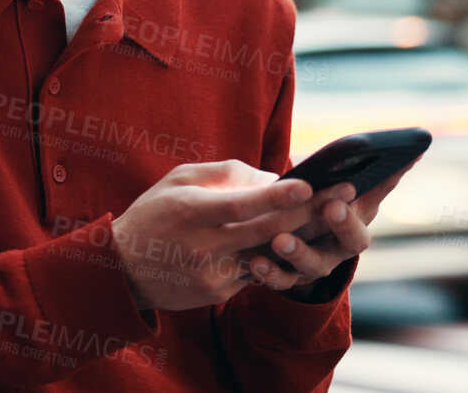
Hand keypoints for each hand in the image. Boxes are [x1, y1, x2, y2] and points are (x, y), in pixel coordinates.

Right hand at [108, 160, 334, 312]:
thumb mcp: (181, 179)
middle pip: (265, 231)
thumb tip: (272, 177)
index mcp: (191, 212)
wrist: (122, 269)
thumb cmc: (156, 212)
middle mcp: (203, 246)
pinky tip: (307, 239)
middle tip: (345, 193)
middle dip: (310, 212)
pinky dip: (281, 254)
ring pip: (268, 254)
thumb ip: (227, 174)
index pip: (240, 205)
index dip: (275, 196)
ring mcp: (212, 274)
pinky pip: (257, 270)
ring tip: (337, 215)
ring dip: (306, 234)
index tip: (308, 184)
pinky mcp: (218, 293)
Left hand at [243, 159, 417, 294]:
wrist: (308, 242)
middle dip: (335, 229)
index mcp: (355, 228)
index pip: (360, 227)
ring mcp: (313, 268)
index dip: (349, 218)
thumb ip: (382, 177)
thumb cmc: (334, 206)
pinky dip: (268, 273)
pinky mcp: (287, 278)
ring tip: (279, 240)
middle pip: (343, 246)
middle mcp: (338, 251)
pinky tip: (255, 261)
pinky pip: (278, 280)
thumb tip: (417, 151)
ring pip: (308, 267)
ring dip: (296, 254)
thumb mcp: (356, 193)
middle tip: (325, 210)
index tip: (336, 202)